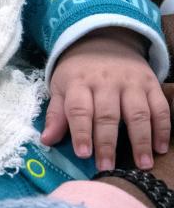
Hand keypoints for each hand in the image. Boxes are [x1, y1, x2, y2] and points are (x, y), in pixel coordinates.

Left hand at [43, 27, 169, 170]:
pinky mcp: (151, 83)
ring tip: (142, 164)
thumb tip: (46, 140)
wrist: (102, 41)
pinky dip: (162, 128)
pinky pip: (160, 107)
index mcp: (78, 83)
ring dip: (141, 140)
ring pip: (137, 113)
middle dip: (107, 143)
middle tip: (108, 167)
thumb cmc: (78, 72)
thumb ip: (56, 114)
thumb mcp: (60, 87)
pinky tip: (160, 148)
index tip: (83, 154)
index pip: (79, 110)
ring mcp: (130, 82)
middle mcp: (105, 82)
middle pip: (107, 115)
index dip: (81, 132)